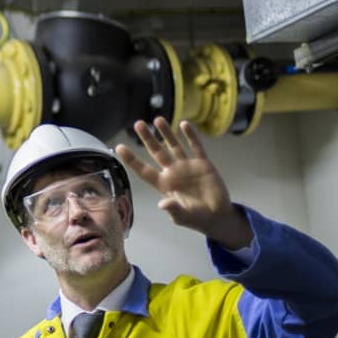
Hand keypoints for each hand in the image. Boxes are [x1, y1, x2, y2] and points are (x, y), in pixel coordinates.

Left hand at [113, 117, 251, 249]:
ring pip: (174, 146)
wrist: (217, 216)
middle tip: (138, 124)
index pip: (144, 170)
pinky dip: (191, 136)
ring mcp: (187, 166)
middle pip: (157, 152)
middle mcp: (173, 172)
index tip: (119, 147)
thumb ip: (173, 209)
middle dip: (148, 139)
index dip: (132, 159)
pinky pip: (196, 147)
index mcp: (164, 184)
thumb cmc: (196, 218)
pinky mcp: (203, 164)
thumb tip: (162, 204)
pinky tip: (184, 124)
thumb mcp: (183, 216)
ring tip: (158, 119)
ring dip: (166, 133)